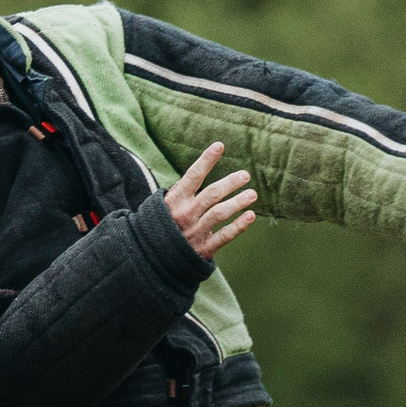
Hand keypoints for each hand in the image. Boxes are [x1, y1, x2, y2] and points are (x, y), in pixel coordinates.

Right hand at [164, 142, 255, 260]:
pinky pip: (224, 236)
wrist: (153, 260)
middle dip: (230, 183)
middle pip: (211, 195)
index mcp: (174, 202)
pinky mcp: (203, 249)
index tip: (219, 146)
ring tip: (252, 194)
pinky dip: (238, 226)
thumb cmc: (163, 226)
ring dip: (237, 202)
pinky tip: (251, 216)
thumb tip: (197, 170)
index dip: (205, 160)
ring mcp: (194, 233)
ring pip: (219, 214)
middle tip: (245, 175)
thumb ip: (180, 190)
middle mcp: (184, 216)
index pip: (192, 176)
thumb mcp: (164, 206)